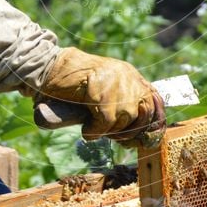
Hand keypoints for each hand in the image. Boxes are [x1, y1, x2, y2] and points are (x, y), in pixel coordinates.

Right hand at [34, 47, 165, 145]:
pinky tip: (86, 129)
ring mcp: (115, 82)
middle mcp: (127, 76)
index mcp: (130, 75)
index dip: (155, 121)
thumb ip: (122, 102)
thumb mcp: (105, 89)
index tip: (147, 138)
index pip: (155, 99)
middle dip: (129, 131)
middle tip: (110, 134)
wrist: (51, 68)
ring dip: (109, 130)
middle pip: (143, 113)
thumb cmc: (74, 84)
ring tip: (93, 127)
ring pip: (125, 118)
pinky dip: (96, 131)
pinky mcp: (100, 90)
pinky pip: (106, 121)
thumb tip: (139, 133)